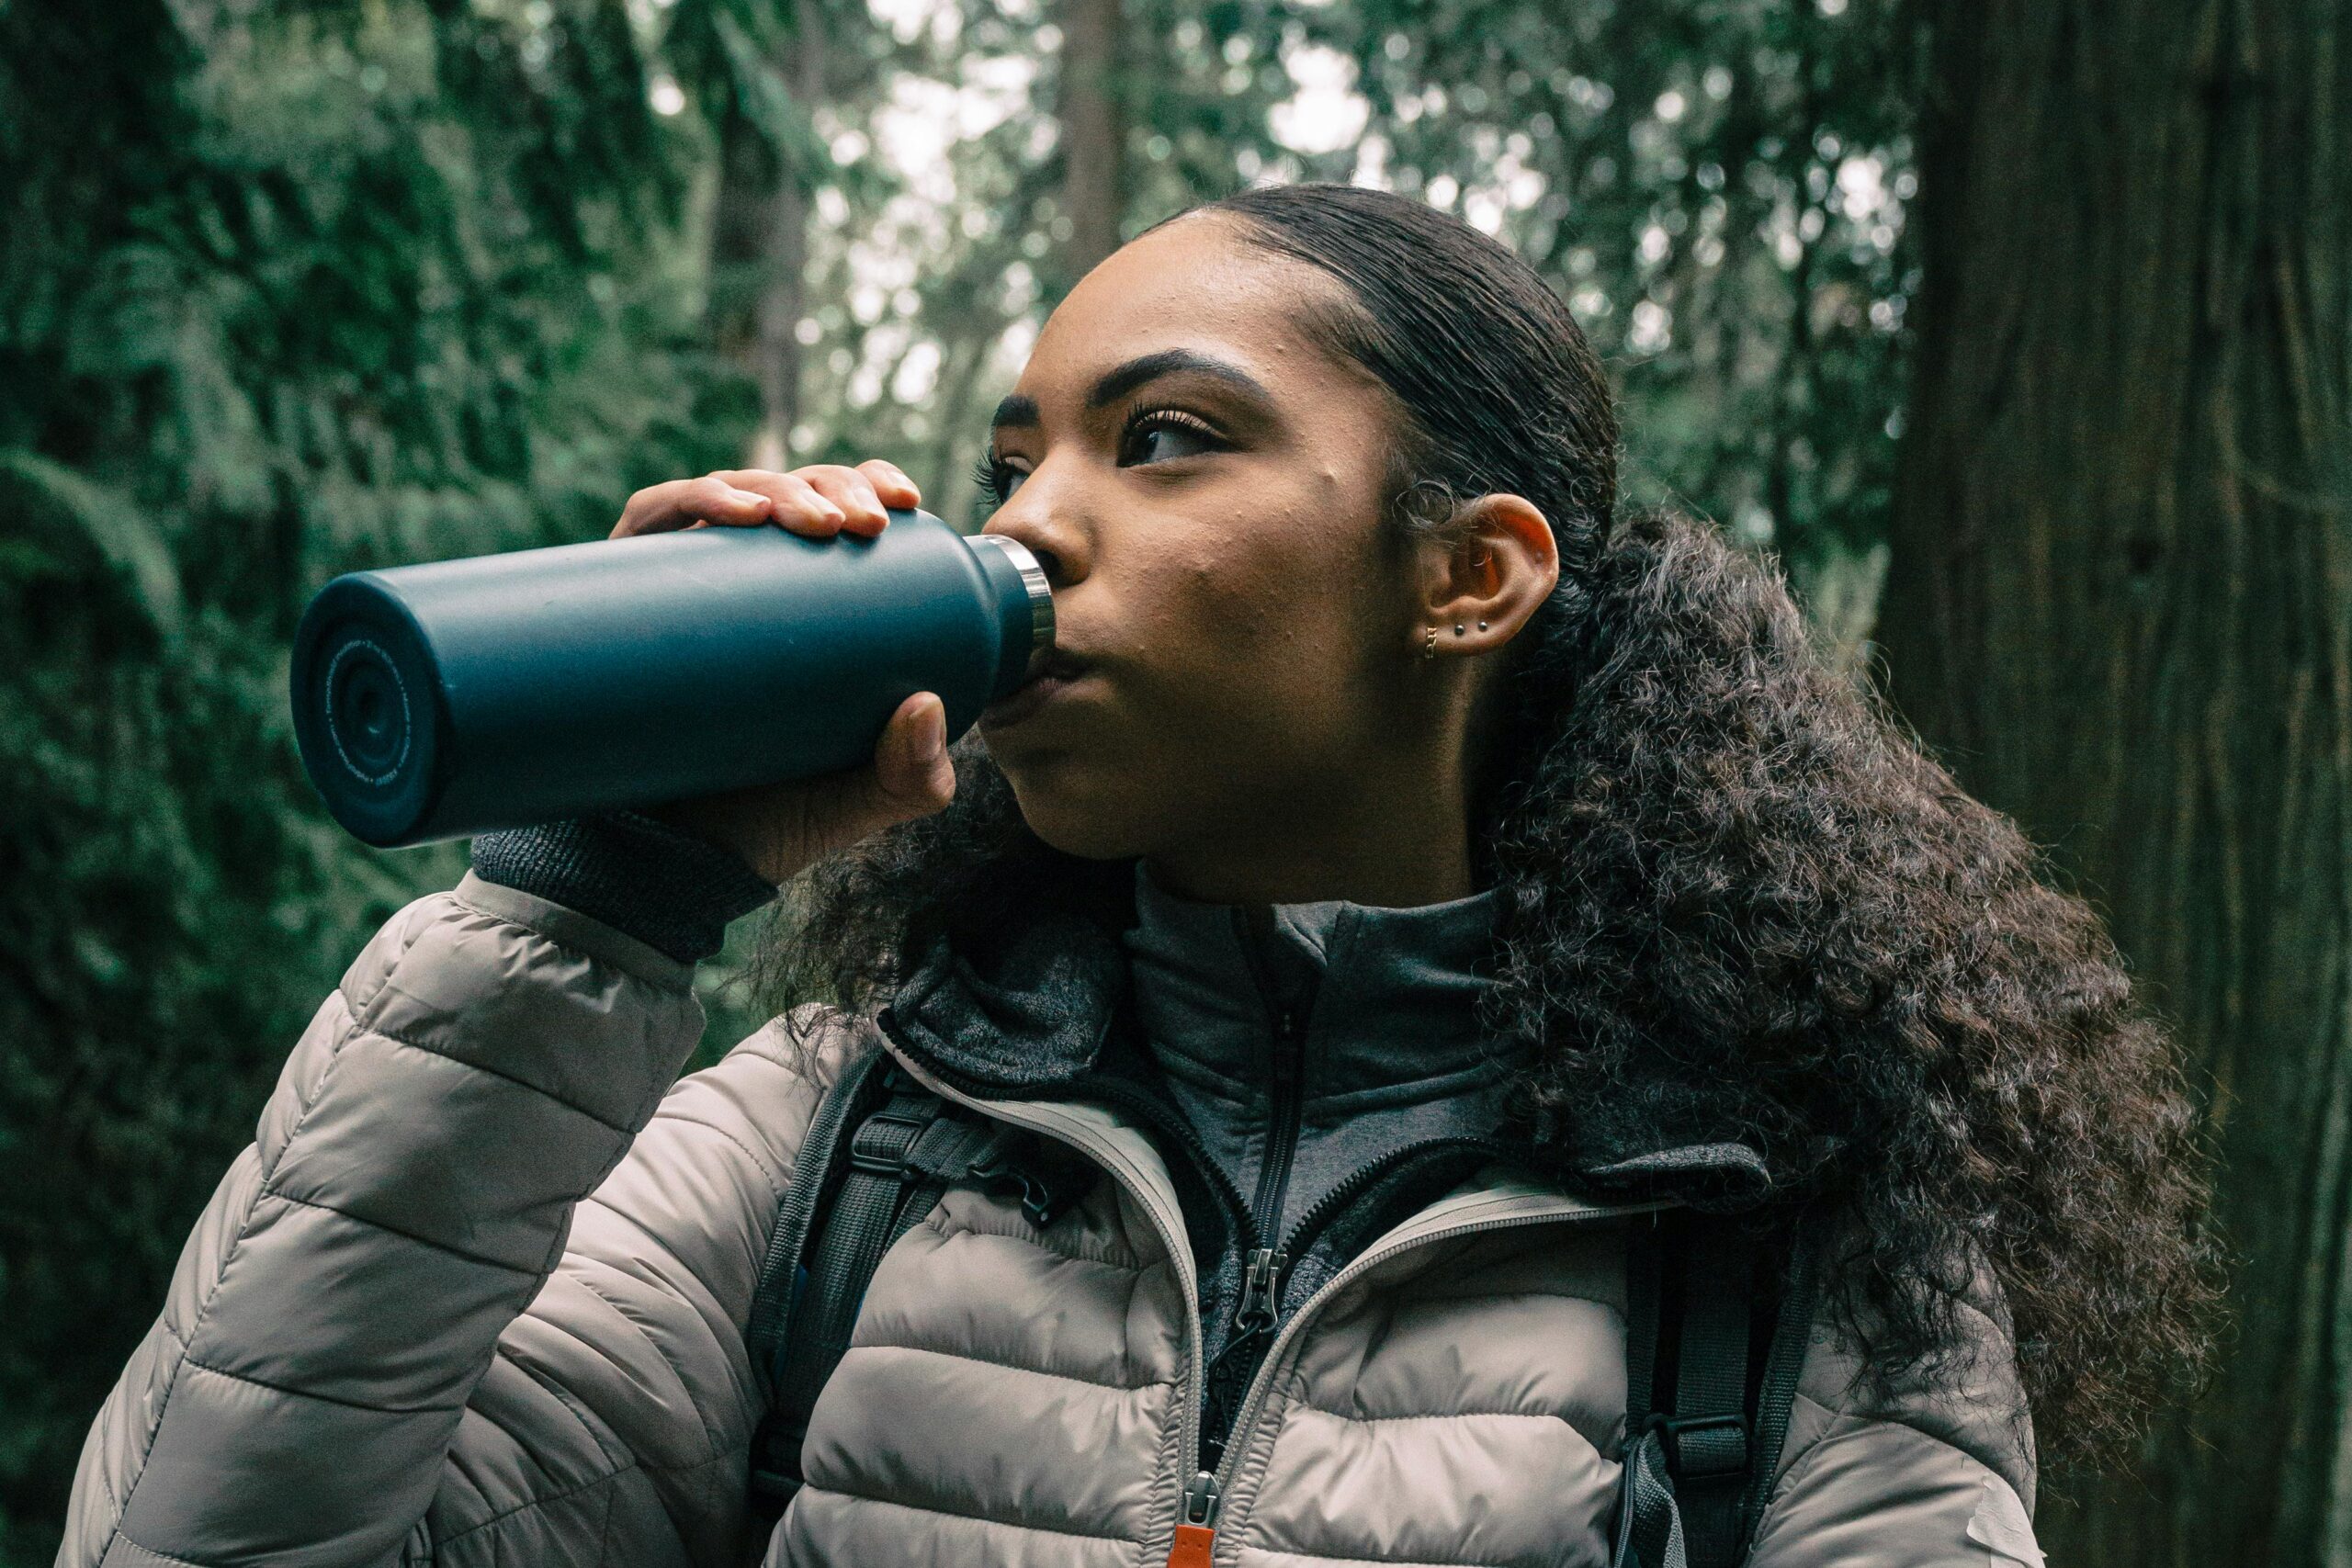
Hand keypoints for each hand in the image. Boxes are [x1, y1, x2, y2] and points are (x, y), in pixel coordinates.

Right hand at [612, 460, 958, 882]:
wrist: (668, 865)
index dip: (867, 484)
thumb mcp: (860, 799)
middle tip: (857, 522)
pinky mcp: (624, 594)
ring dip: (769, 486)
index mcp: (804, 606)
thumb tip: (926, 705)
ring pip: (725, 496)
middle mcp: (742, 583)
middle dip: (829, 484)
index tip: (902, 500)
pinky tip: (732, 514)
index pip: (837, 512)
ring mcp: (680, 585)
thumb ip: (913, 777)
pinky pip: (650, 522)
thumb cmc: (767, 822)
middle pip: (788, 493)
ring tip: (803, 519)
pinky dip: (690, 500)